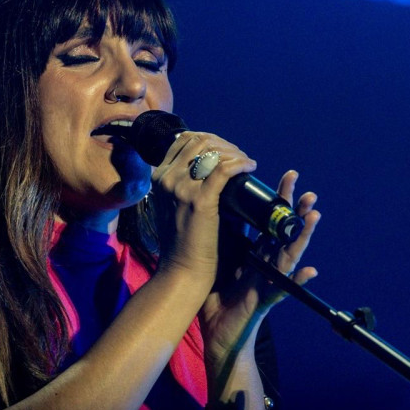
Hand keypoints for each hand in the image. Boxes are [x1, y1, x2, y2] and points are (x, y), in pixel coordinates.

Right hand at [148, 132, 256, 279]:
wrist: (183, 270)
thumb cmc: (185, 242)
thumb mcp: (175, 205)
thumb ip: (185, 186)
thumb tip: (213, 168)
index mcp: (159, 177)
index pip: (184, 141)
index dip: (210, 140)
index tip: (226, 152)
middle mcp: (167, 179)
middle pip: (199, 141)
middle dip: (224, 144)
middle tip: (240, 157)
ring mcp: (181, 188)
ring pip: (212, 151)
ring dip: (234, 152)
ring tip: (246, 162)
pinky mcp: (200, 201)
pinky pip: (224, 169)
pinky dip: (240, 164)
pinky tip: (250, 166)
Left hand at [199, 170, 320, 365]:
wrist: (217, 333)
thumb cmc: (219, 298)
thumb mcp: (222, 261)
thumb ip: (227, 239)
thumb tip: (221, 206)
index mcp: (257, 253)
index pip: (270, 221)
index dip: (280, 200)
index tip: (289, 175)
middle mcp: (267, 264)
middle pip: (285, 233)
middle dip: (297, 211)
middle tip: (309, 190)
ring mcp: (270, 281)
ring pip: (291, 255)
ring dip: (303, 236)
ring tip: (314, 217)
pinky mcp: (266, 300)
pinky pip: (285, 289)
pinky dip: (299, 281)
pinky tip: (312, 271)